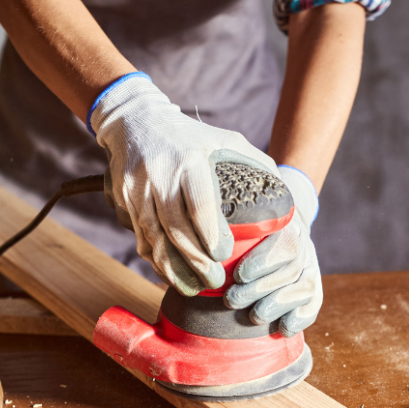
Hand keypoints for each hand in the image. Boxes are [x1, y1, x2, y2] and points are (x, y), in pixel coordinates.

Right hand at [89, 73, 278, 295]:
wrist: (135, 122)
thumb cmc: (192, 136)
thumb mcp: (226, 139)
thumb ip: (256, 164)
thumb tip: (285, 199)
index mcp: (190, 159)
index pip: (199, 203)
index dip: (211, 234)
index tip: (224, 255)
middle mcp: (160, 173)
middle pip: (175, 227)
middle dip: (195, 260)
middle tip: (214, 280)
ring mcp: (137, 188)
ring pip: (153, 237)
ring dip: (172, 267)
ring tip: (193, 286)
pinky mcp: (124, 200)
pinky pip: (140, 237)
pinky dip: (156, 260)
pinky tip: (171, 274)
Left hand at [224, 165, 321, 336]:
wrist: (274, 233)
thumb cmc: (242, 231)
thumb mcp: (235, 222)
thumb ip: (221, 227)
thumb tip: (191, 233)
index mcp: (283, 225)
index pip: (282, 243)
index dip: (261, 262)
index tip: (237, 276)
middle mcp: (302, 245)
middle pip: (290, 269)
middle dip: (260, 289)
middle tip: (232, 301)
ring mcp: (310, 267)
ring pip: (304, 288)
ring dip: (277, 305)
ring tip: (254, 316)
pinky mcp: (313, 290)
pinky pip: (314, 305)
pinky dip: (299, 319)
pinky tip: (282, 328)